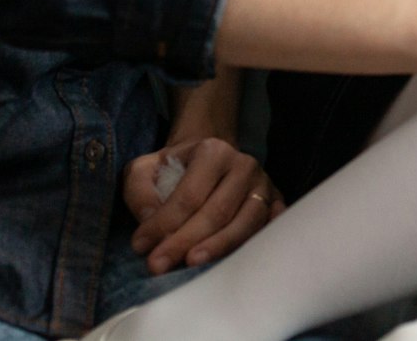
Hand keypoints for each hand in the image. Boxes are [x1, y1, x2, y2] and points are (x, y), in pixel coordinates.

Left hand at [125, 137, 283, 274]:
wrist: (210, 160)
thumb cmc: (175, 169)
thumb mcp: (145, 169)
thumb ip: (140, 191)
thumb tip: (149, 220)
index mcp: (214, 151)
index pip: (189, 195)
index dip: (164, 223)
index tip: (140, 247)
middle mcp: (244, 165)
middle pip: (218, 211)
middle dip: (185, 241)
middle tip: (158, 265)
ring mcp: (264, 186)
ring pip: (247, 223)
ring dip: (219, 247)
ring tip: (191, 264)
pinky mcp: (276, 204)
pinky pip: (269, 228)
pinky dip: (257, 244)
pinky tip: (240, 260)